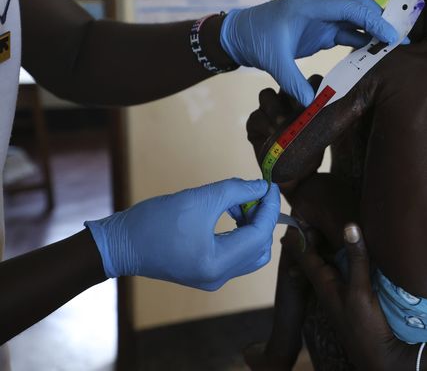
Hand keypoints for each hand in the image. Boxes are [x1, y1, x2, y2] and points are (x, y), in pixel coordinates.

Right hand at [85, 179, 279, 290]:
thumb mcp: (199, 199)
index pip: (259, 235)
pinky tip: (229, 212)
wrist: (119, 244)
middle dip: (263, 218)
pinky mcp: (206, 272)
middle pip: (260, 248)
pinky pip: (235, 254)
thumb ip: (236, 191)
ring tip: (237, 202)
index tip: (270, 185)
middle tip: (256, 193)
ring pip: (250, 252)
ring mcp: (212, 278)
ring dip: (252, 225)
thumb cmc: (154, 222)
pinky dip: (239, 233)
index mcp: (217, 264)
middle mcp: (218, 277)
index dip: (269, 207)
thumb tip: (262, 187)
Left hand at [221, 0, 396, 105]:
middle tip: (403, 37)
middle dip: (382, 20)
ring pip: (357, 17)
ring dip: (376, 29)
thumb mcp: (272, 61)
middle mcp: (320, 5)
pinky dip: (365, 39)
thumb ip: (292, 80)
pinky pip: (350, 30)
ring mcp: (323, 16)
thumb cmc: (255, 39)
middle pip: (359, 6)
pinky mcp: (323, 28)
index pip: (350, 6)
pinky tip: (377, 52)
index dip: (373, 19)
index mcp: (309, 4)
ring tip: (397, 45)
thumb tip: (311, 102)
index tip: (392, 34)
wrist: (240, 34)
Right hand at [246, 77, 323, 193]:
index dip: (314, 86)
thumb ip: (332, 116)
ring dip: (276, 108)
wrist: (298, 176)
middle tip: (302, 108)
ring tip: (284, 124)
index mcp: (303, 98)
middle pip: (285, 84)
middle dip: (293, 93)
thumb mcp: (326, 132)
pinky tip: (274, 135)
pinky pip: (255, 117)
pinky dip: (265, 125)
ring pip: (267, 95)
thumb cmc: (313, 150)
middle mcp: (285, 100)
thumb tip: (353, 104)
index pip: (309, 81)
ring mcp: (268, 111)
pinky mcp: (255, 125)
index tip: (321, 99)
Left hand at [283, 223, 412, 370]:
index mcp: (324, 283)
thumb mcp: (360, 291)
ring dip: (326, 244)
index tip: (293, 214)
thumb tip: (349, 226)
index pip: (304, 253)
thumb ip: (356, 259)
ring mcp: (339, 289)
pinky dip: (339, 255)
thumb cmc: (365, 325)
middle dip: (311, 235)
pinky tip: (346, 247)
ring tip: (324, 223)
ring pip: (327, 261)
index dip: (299, 235)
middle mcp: (328, 284)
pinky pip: (339, 268)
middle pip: (314, 255)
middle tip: (308, 212)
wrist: (378, 356)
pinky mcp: (351, 293)